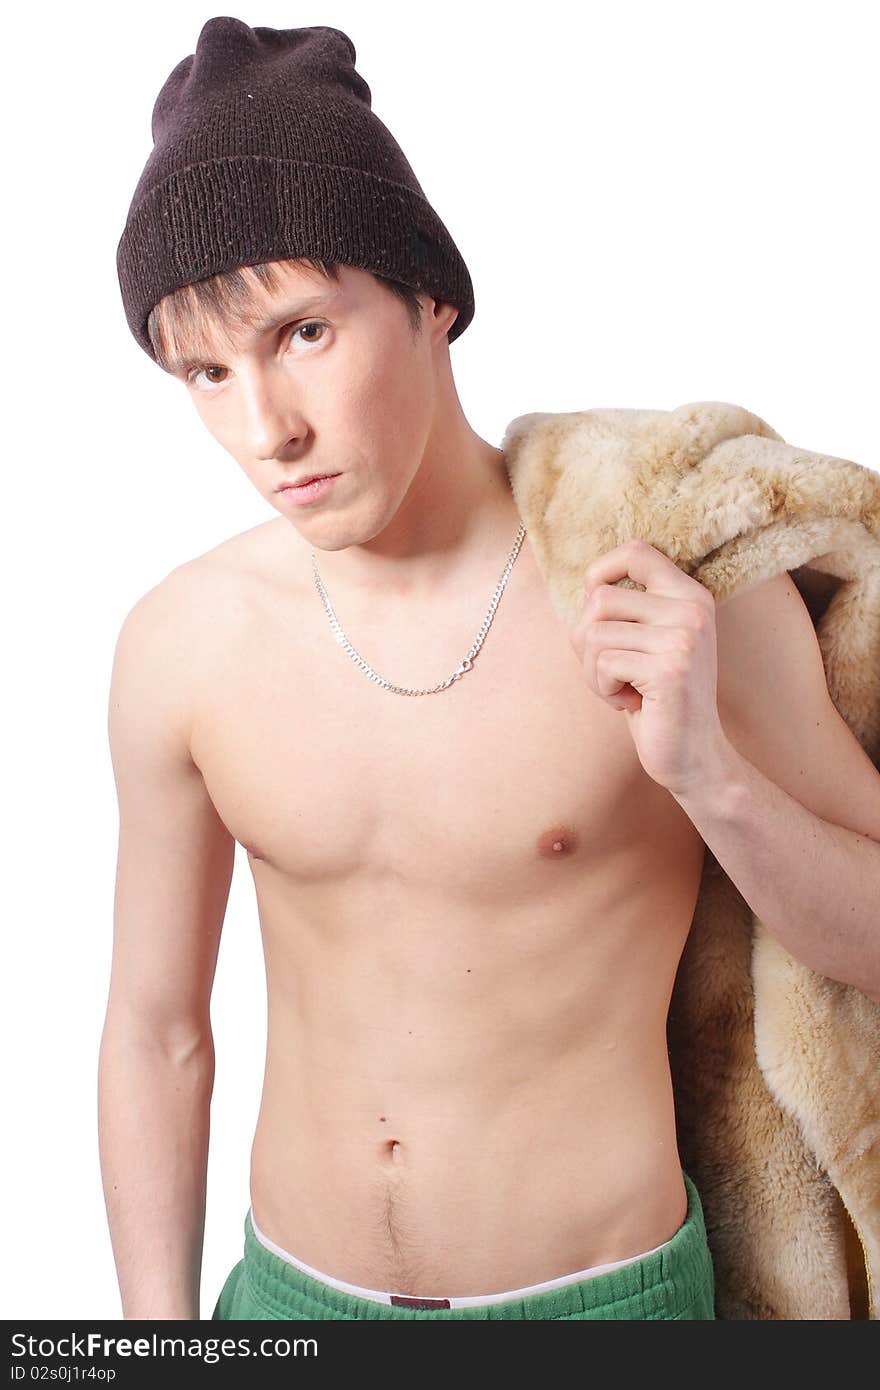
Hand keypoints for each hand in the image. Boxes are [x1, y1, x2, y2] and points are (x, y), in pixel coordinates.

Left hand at [569, 539, 729, 795]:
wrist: (693, 754)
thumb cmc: (657, 698)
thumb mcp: (647, 643)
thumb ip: (628, 611)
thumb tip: (586, 587)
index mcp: (690, 596)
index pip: (637, 552)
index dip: (601, 571)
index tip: (594, 603)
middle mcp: (692, 610)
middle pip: (600, 600)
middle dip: (586, 640)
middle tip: (610, 669)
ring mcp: (683, 638)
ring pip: (594, 634)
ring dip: (593, 670)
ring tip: (622, 688)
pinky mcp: (670, 668)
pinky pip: (603, 664)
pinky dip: (602, 689)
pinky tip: (628, 703)